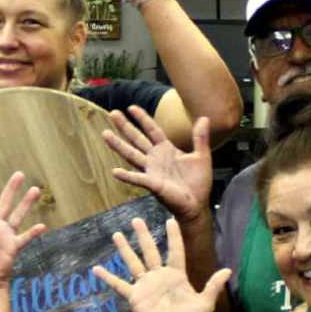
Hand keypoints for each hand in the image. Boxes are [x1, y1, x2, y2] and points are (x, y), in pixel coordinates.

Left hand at [0, 169, 43, 289]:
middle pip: (4, 203)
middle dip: (11, 189)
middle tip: (19, 173)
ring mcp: (5, 235)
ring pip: (17, 216)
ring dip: (26, 203)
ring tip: (35, 190)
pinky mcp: (12, 246)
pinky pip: (24, 238)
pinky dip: (32, 233)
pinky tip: (41, 226)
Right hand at [93, 216, 229, 311]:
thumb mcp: (205, 303)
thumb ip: (213, 286)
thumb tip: (228, 270)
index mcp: (176, 276)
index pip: (175, 251)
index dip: (173, 236)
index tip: (170, 220)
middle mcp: (159, 277)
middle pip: (150, 251)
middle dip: (143, 236)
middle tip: (136, 219)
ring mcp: (145, 286)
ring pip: (133, 262)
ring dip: (125, 249)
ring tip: (117, 234)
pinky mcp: (135, 297)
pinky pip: (119, 285)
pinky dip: (107, 278)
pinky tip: (96, 269)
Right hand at [103, 107, 211, 224]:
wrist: (197, 204)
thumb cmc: (198, 182)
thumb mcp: (202, 156)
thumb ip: (200, 138)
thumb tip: (205, 118)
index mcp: (166, 150)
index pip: (152, 130)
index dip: (142, 119)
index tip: (131, 107)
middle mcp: (155, 158)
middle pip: (137, 139)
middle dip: (125, 126)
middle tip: (112, 113)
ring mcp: (152, 171)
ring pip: (131, 155)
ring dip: (118, 145)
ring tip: (105, 134)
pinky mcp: (153, 184)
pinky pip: (138, 179)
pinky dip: (127, 176)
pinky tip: (115, 172)